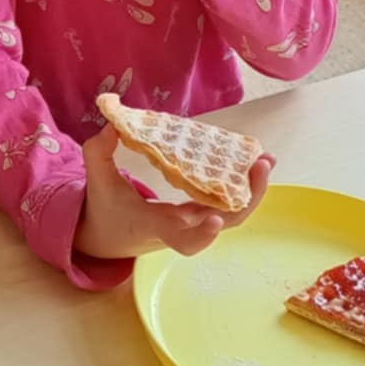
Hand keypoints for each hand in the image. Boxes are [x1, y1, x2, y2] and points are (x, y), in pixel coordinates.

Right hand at [75, 127, 270, 260]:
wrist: (110, 235)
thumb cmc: (105, 209)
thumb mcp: (98, 181)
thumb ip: (99, 153)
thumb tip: (112, 125)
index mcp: (156, 225)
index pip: (181, 239)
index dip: (201, 235)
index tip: (215, 220)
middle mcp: (182, 226)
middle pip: (225, 224)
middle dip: (249, 199)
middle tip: (261, 165)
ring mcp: (195, 221)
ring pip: (234, 214)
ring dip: (253, 189)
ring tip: (266, 159)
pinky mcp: (201, 212)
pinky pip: (228, 202)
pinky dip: (244, 186)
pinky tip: (254, 163)